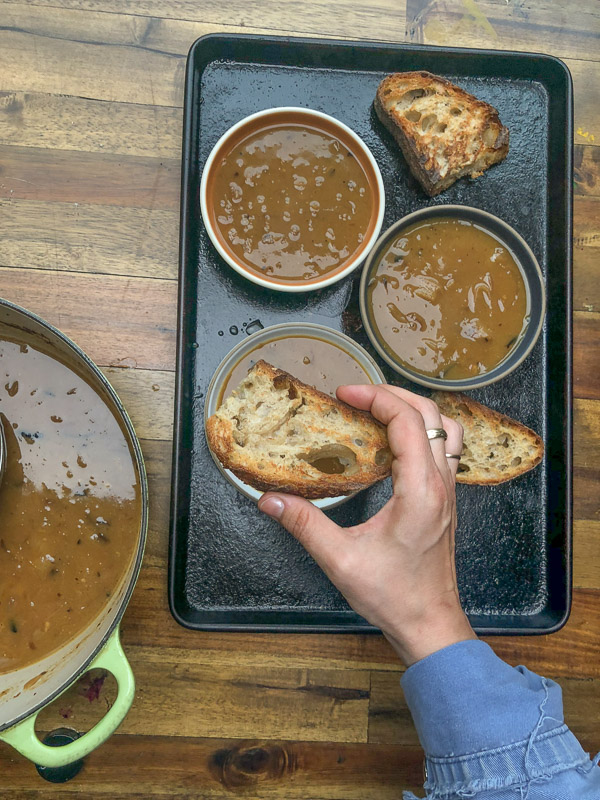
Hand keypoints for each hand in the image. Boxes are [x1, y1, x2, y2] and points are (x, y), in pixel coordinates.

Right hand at [258, 384, 475, 665]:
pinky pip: (444, 449)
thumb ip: (305, 525)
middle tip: (357, 395)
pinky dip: (423, 432)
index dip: (376, 398)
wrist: (430, 625)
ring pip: (445, 429)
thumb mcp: (341, 560)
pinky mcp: (446, 501)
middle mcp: (441, 484)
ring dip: (415, 410)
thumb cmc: (393, 596)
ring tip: (380, 409)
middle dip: (393, 395)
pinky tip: (396, 443)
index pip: (408, 422)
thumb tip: (270, 500)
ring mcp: (448, 492)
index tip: (345, 394)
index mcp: (420, 491)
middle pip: (431, 415)